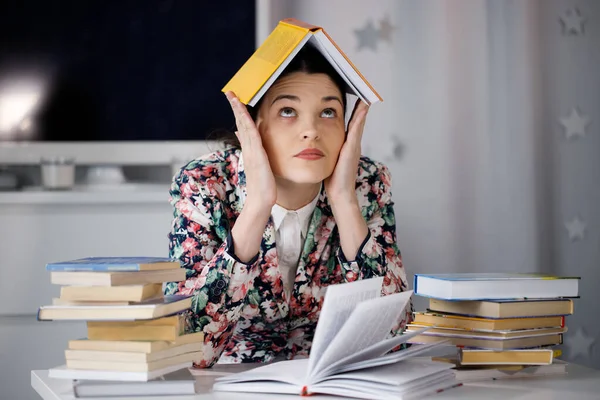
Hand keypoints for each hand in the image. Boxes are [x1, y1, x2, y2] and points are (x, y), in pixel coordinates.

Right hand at [225, 91, 276, 210]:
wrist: (261, 200)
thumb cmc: (262, 186)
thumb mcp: (257, 166)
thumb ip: (252, 152)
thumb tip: (244, 140)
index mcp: (249, 150)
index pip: (242, 127)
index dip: (238, 113)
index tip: (234, 100)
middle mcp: (248, 148)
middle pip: (240, 123)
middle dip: (235, 107)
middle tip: (230, 93)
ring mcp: (251, 151)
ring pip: (244, 126)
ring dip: (238, 110)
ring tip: (233, 97)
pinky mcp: (256, 155)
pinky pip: (251, 134)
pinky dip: (246, 122)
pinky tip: (244, 112)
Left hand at [324, 100, 369, 205]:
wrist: (339, 193)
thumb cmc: (333, 178)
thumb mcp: (329, 159)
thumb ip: (327, 150)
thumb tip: (317, 142)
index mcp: (347, 145)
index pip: (351, 125)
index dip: (352, 112)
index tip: (353, 99)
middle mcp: (352, 144)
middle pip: (357, 121)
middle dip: (360, 107)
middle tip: (363, 92)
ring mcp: (354, 146)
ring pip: (359, 123)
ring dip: (362, 109)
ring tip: (365, 96)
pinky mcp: (352, 149)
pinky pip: (356, 130)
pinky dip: (360, 119)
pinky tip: (362, 109)